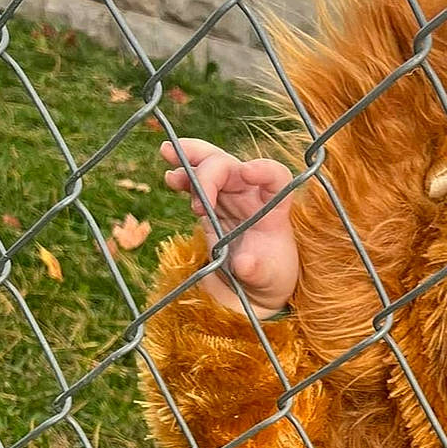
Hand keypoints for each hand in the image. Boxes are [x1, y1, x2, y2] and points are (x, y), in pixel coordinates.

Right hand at [161, 138, 299, 316]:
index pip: (275, 178)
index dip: (264, 169)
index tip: (248, 172)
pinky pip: (195, 182)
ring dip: (190, 161)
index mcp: (274, 208)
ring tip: (171, 163)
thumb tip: (244, 263)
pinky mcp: (211, 203)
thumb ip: (258, 271)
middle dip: (210, 169)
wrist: (249, 286)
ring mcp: (229, 196)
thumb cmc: (268, 279)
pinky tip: (171, 178)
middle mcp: (251, 195)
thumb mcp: (268, 280)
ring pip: (210, 165)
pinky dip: (182, 177)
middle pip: (232, 165)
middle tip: (193, 186)